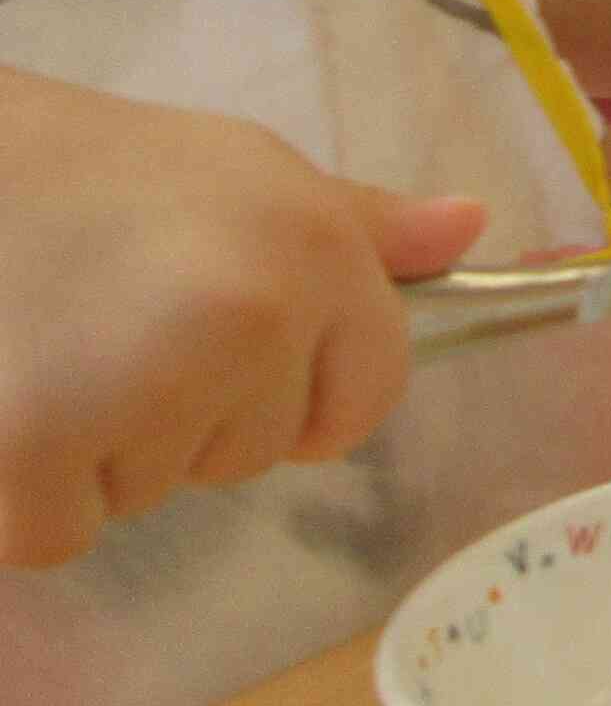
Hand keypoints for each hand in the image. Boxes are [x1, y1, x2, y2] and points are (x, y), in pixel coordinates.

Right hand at [0, 81, 488, 566]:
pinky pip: (63, 532)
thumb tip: (470, 225)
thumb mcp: (251, 173)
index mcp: (316, 253)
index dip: (306, 391)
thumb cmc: (104, 172)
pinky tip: (12, 403)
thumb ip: (362, 223)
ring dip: (106, 452)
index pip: (370, 396)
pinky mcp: (36, 453)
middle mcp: (251, 320)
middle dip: (190, 416)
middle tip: (117, 326)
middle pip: (255, 452)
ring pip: (156, 492)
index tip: (234, 351)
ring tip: (55, 347)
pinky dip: (27, 497)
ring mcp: (148, 388)